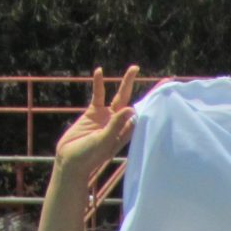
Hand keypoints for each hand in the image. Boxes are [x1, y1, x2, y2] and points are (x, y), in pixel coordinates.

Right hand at [55, 65, 140, 180]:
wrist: (70, 161)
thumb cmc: (89, 157)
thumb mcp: (103, 141)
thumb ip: (115, 126)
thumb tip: (130, 108)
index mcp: (125, 134)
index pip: (140, 116)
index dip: (149, 106)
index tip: (160, 94)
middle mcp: (118, 125)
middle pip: (131, 103)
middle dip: (138, 90)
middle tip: (144, 73)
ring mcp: (106, 118)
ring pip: (118, 97)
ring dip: (125, 84)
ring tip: (133, 69)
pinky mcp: (93, 114)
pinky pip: (98, 96)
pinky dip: (99, 84)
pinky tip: (99, 72)